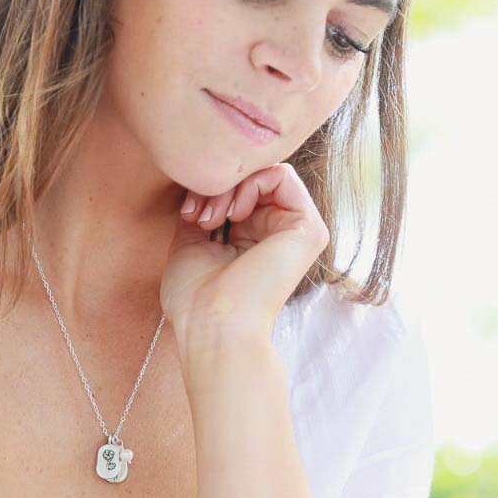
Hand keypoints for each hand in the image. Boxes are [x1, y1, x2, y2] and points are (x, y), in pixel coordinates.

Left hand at [160, 163, 329, 356]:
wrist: (213, 324)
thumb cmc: (195, 298)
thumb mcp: (189, 244)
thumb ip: (203, 211)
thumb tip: (200, 184)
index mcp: (252, 241)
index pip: (237, 191)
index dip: (209, 190)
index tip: (188, 213)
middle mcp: (277, 235)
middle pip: (250, 179)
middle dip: (216, 186)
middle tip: (199, 214)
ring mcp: (296, 232)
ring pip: (265, 173)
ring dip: (229, 186)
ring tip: (212, 218)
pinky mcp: (309, 229)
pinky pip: (281, 175)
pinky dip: (250, 184)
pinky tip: (234, 214)